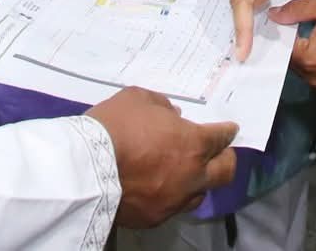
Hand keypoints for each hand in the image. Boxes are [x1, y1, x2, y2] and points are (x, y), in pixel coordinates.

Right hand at [87, 87, 237, 227]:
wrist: (86, 168)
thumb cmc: (114, 126)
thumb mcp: (137, 99)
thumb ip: (161, 106)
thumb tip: (172, 117)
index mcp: (192, 143)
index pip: (221, 138)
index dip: (227, 131)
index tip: (229, 130)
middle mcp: (191, 175)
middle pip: (225, 172)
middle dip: (227, 159)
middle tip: (221, 153)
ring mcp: (174, 201)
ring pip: (200, 195)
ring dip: (199, 181)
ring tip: (189, 173)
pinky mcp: (155, 218)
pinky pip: (172, 207)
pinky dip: (172, 196)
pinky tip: (160, 188)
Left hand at [274, 0, 315, 90]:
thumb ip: (296, 10)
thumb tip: (273, 15)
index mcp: (309, 60)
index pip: (284, 47)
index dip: (284, 32)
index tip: (288, 21)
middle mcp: (315, 79)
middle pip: (294, 61)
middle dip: (296, 45)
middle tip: (303, 26)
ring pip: (308, 70)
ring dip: (309, 56)